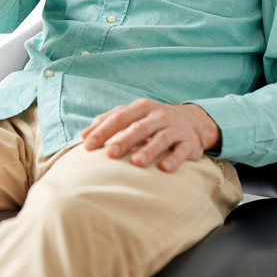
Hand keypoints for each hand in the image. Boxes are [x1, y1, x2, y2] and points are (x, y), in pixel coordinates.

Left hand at [81, 99, 221, 172]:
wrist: (193, 121)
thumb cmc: (153, 120)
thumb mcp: (133, 115)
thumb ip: (108, 121)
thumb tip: (83, 135)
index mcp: (141, 108)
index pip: (119, 118)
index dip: (103, 131)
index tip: (87, 146)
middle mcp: (158, 116)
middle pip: (138, 128)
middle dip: (123, 141)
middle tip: (109, 154)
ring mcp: (175, 128)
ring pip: (161, 138)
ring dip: (148, 150)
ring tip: (136, 163)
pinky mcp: (189, 143)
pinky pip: (181, 151)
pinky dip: (174, 159)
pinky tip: (164, 169)